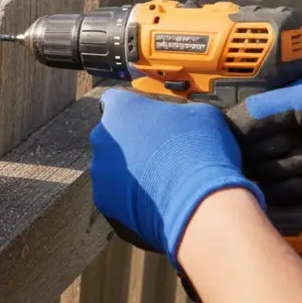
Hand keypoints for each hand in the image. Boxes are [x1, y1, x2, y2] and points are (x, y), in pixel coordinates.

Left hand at [90, 87, 264, 268]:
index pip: (117, 99)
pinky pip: (115, 193)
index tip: (150, 119)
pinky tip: (155, 200)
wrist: (199, 203)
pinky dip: (130, 197)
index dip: (136, 109)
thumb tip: (180, 119)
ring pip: (111, 166)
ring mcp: (99, 169)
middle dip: (133, 142)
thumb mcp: (202, 114)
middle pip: (113, 135)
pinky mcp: (103, 199)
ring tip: (161, 180)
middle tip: (160, 153)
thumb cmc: (200, 151)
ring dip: (131, 170)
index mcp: (121, 108)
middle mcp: (102, 136)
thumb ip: (179, 111)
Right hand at [228, 50, 301, 184]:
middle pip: (240, 133)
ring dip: (275, 168)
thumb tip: (226, 133)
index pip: (232, 96)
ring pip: (254, 159)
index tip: (239, 131)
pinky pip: (273, 177)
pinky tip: (301, 184)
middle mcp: (277, 105)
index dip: (231, 116)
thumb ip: (260, 110)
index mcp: (275, 76)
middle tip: (286, 145)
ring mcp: (289, 135)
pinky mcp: (300, 161)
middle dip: (259, 147)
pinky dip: (281, 186)